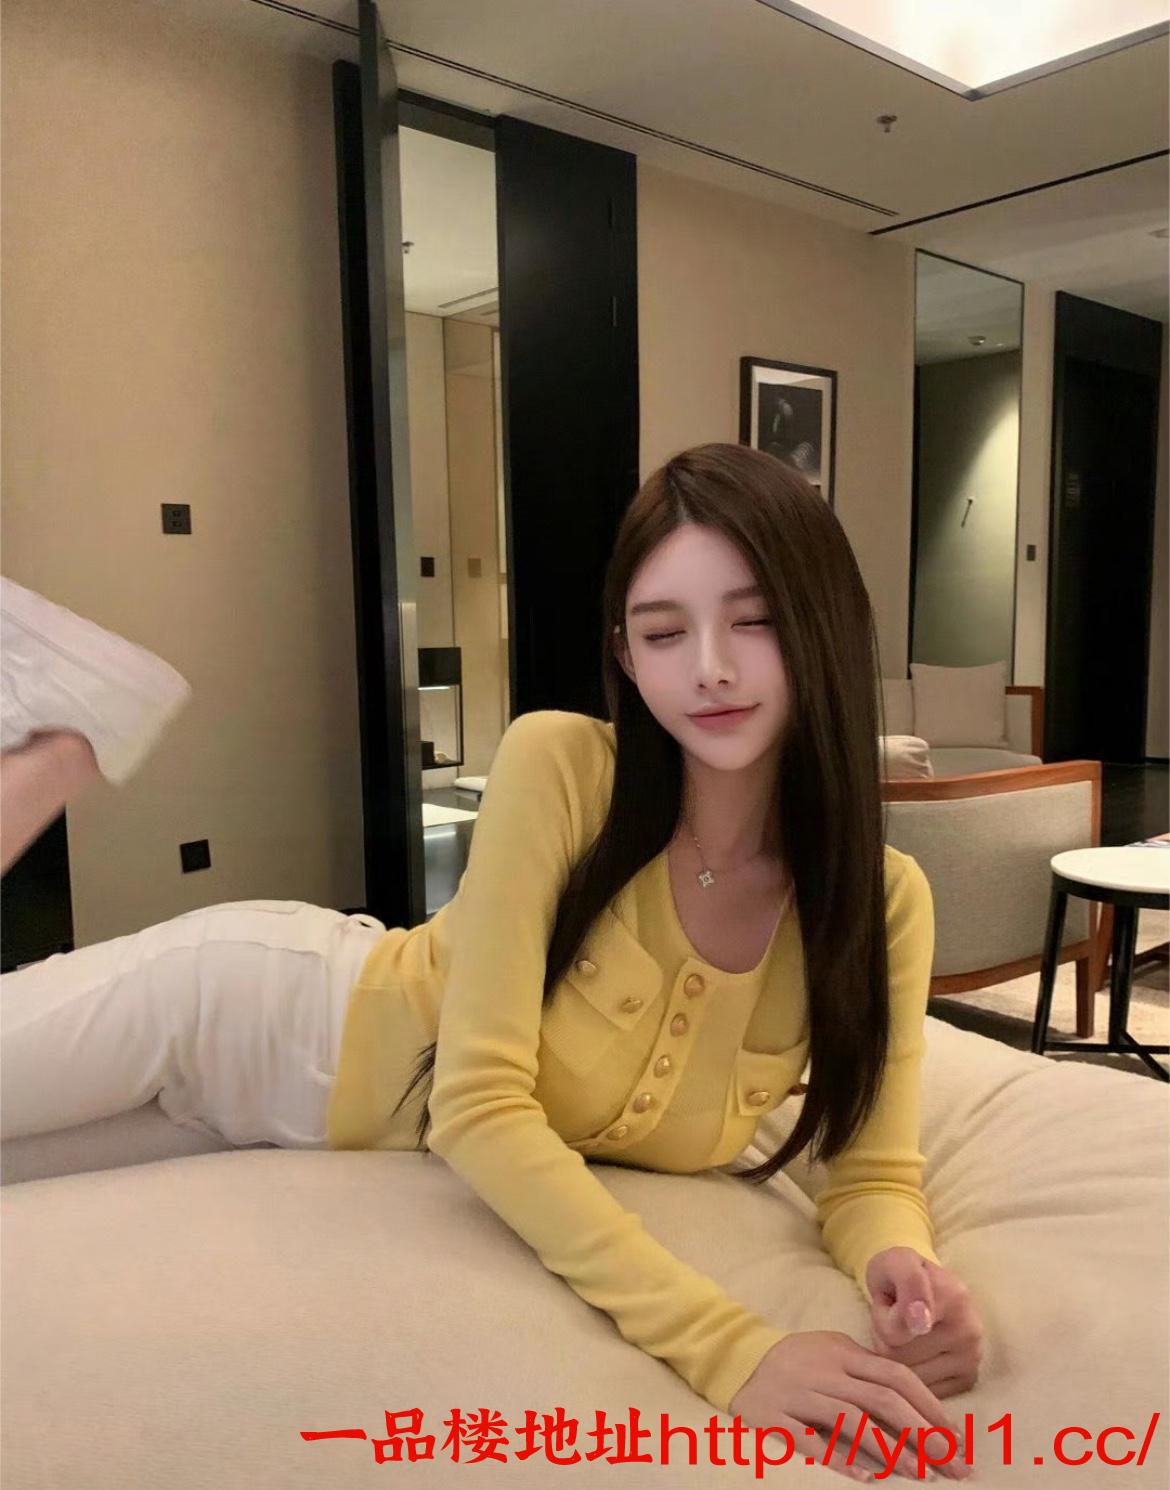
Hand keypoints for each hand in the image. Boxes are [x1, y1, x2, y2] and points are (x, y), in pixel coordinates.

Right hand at [728, 1331, 973, 1481]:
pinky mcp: (775, 1417)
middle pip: (881, 1399)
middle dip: (923, 1434)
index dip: (930, 1407)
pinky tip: (866, 1477)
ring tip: (920, 1474)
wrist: (737, 1358)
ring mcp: (799, 1393)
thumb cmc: (797, 1360)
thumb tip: (918, 1405)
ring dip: (890, 1448)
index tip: (957, 1439)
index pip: (896, 1376)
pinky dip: (839, 1458)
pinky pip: (810, 1440)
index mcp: (843, 1353)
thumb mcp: (833, 1351)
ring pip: (851, 1419)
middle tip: (953, 1466)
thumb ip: (868, 1371)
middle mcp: (824, 1371)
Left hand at [866, 1249, 983, 1397]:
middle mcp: (970, 1331)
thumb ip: (907, 1281)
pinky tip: (919, 1353)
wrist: (922, 1286)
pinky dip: (914, 1375)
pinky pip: (923, 1390)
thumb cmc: (901, 1274)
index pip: (895, 1332)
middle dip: (885, 1339)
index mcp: (953, 1296)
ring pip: (909, 1377)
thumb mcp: (894, 1262)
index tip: (891, 1301)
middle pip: (899, 1357)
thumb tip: (920, 1321)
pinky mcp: (968, 1379)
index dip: (881, 1318)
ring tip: (905, 1335)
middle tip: (895, 1319)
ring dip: (897, 1358)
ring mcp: (972, 1358)